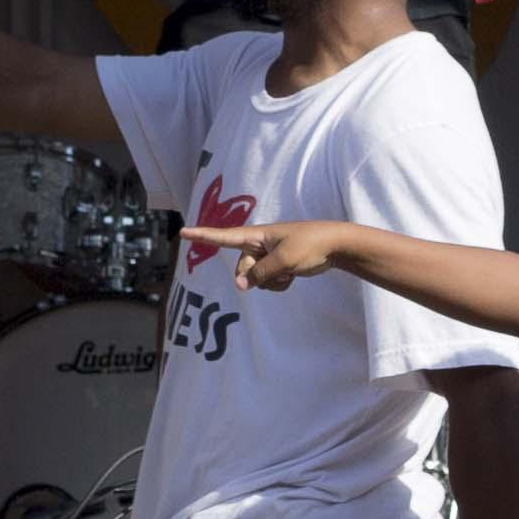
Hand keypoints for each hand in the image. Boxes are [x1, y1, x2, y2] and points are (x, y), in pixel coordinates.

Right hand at [184, 219, 360, 289]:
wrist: (335, 246)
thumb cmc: (310, 245)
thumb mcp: (283, 260)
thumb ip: (259, 274)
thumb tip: (240, 286)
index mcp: (257, 235)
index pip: (224, 236)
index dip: (203, 235)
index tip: (182, 232)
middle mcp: (259, 245)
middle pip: (242, 268)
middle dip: (255, 275)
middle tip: (278, 270)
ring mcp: (268, 256)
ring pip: (255, 279)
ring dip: (270, 282)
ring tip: (289, 271)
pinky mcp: (278, 266)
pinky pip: (268, 282)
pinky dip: (278, 283)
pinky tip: (293, 276)